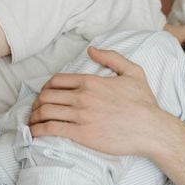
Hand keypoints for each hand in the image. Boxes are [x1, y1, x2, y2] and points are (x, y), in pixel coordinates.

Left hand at [28, 46, 170, 156]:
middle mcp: (82, 96)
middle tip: (36, 111)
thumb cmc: (144, 103)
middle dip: (37, 103)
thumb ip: (111, 57)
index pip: (56, 81)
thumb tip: (91, 50)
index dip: (45, 88)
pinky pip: (51, 129)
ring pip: (45, 112)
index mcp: (91, 81)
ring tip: (32, 123)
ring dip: (34, 117)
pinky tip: (35, 134)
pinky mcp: (81, 134)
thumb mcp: (133, 72)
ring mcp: (81, 115)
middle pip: (46, 96)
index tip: (44, 96)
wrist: (151, 129)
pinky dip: (38, 130)